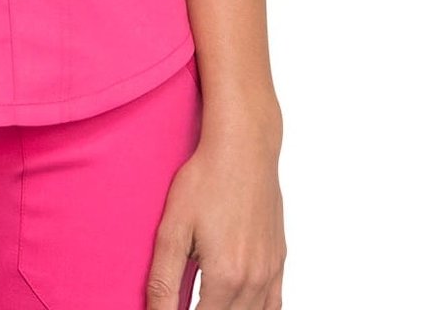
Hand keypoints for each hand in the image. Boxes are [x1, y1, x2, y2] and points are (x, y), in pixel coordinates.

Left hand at [147, 119, 285, 309]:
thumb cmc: (206, 180)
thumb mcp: (173, 228)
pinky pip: (275, 304)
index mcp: (226, 277)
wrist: (243, 148)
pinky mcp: (279, 259)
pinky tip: (240, 306)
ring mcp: (270, 271)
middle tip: (185, 303)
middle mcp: (254, 280)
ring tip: (206, 303)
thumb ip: (163, 280)